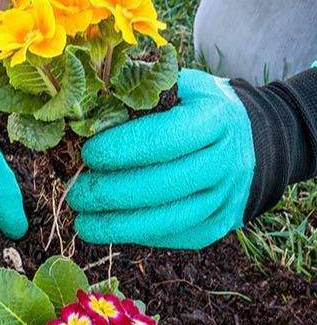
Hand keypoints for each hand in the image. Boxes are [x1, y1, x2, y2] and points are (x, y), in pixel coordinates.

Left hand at [67, 68, 264, 248]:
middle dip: (110, 193)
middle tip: (76, 194)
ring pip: (166, 220)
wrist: (248, 143)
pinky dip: (136, 236)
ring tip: (82, 222)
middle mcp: (226, 162)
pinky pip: (173, 236)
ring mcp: (224, 199)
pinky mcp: (217, 226)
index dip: (121, 150)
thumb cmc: (198, 111)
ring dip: (117, 226)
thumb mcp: (180, 88)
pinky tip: (109, 229)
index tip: (88, 155)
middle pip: (161, 185)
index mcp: (215, 119)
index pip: (165, 139)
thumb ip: (141, 96)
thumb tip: (87, 117)